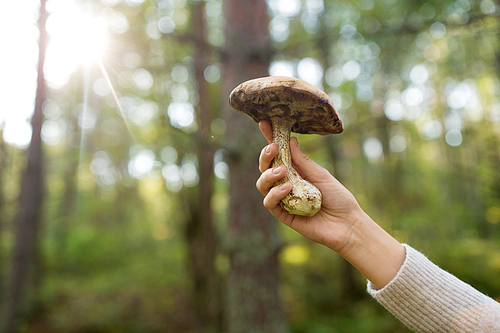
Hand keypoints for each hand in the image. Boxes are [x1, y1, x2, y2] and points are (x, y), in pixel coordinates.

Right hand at [256, 120, 362, 253]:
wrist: (347, 224)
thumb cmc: (338, 198)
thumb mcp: (321, 174)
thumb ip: (303, 160)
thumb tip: (290, 139)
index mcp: (295, 171)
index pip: (279, 153)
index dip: (270, 139)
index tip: (264, 123)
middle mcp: (285, 183)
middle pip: (265, 167)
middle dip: (265, 156)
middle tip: (273, 148)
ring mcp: (283, 199)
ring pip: (262, 184)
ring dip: (269, 174)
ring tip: (282, 171)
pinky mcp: (283, 214)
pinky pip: (269, 203)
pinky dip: (275, 194)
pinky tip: (287, 188)